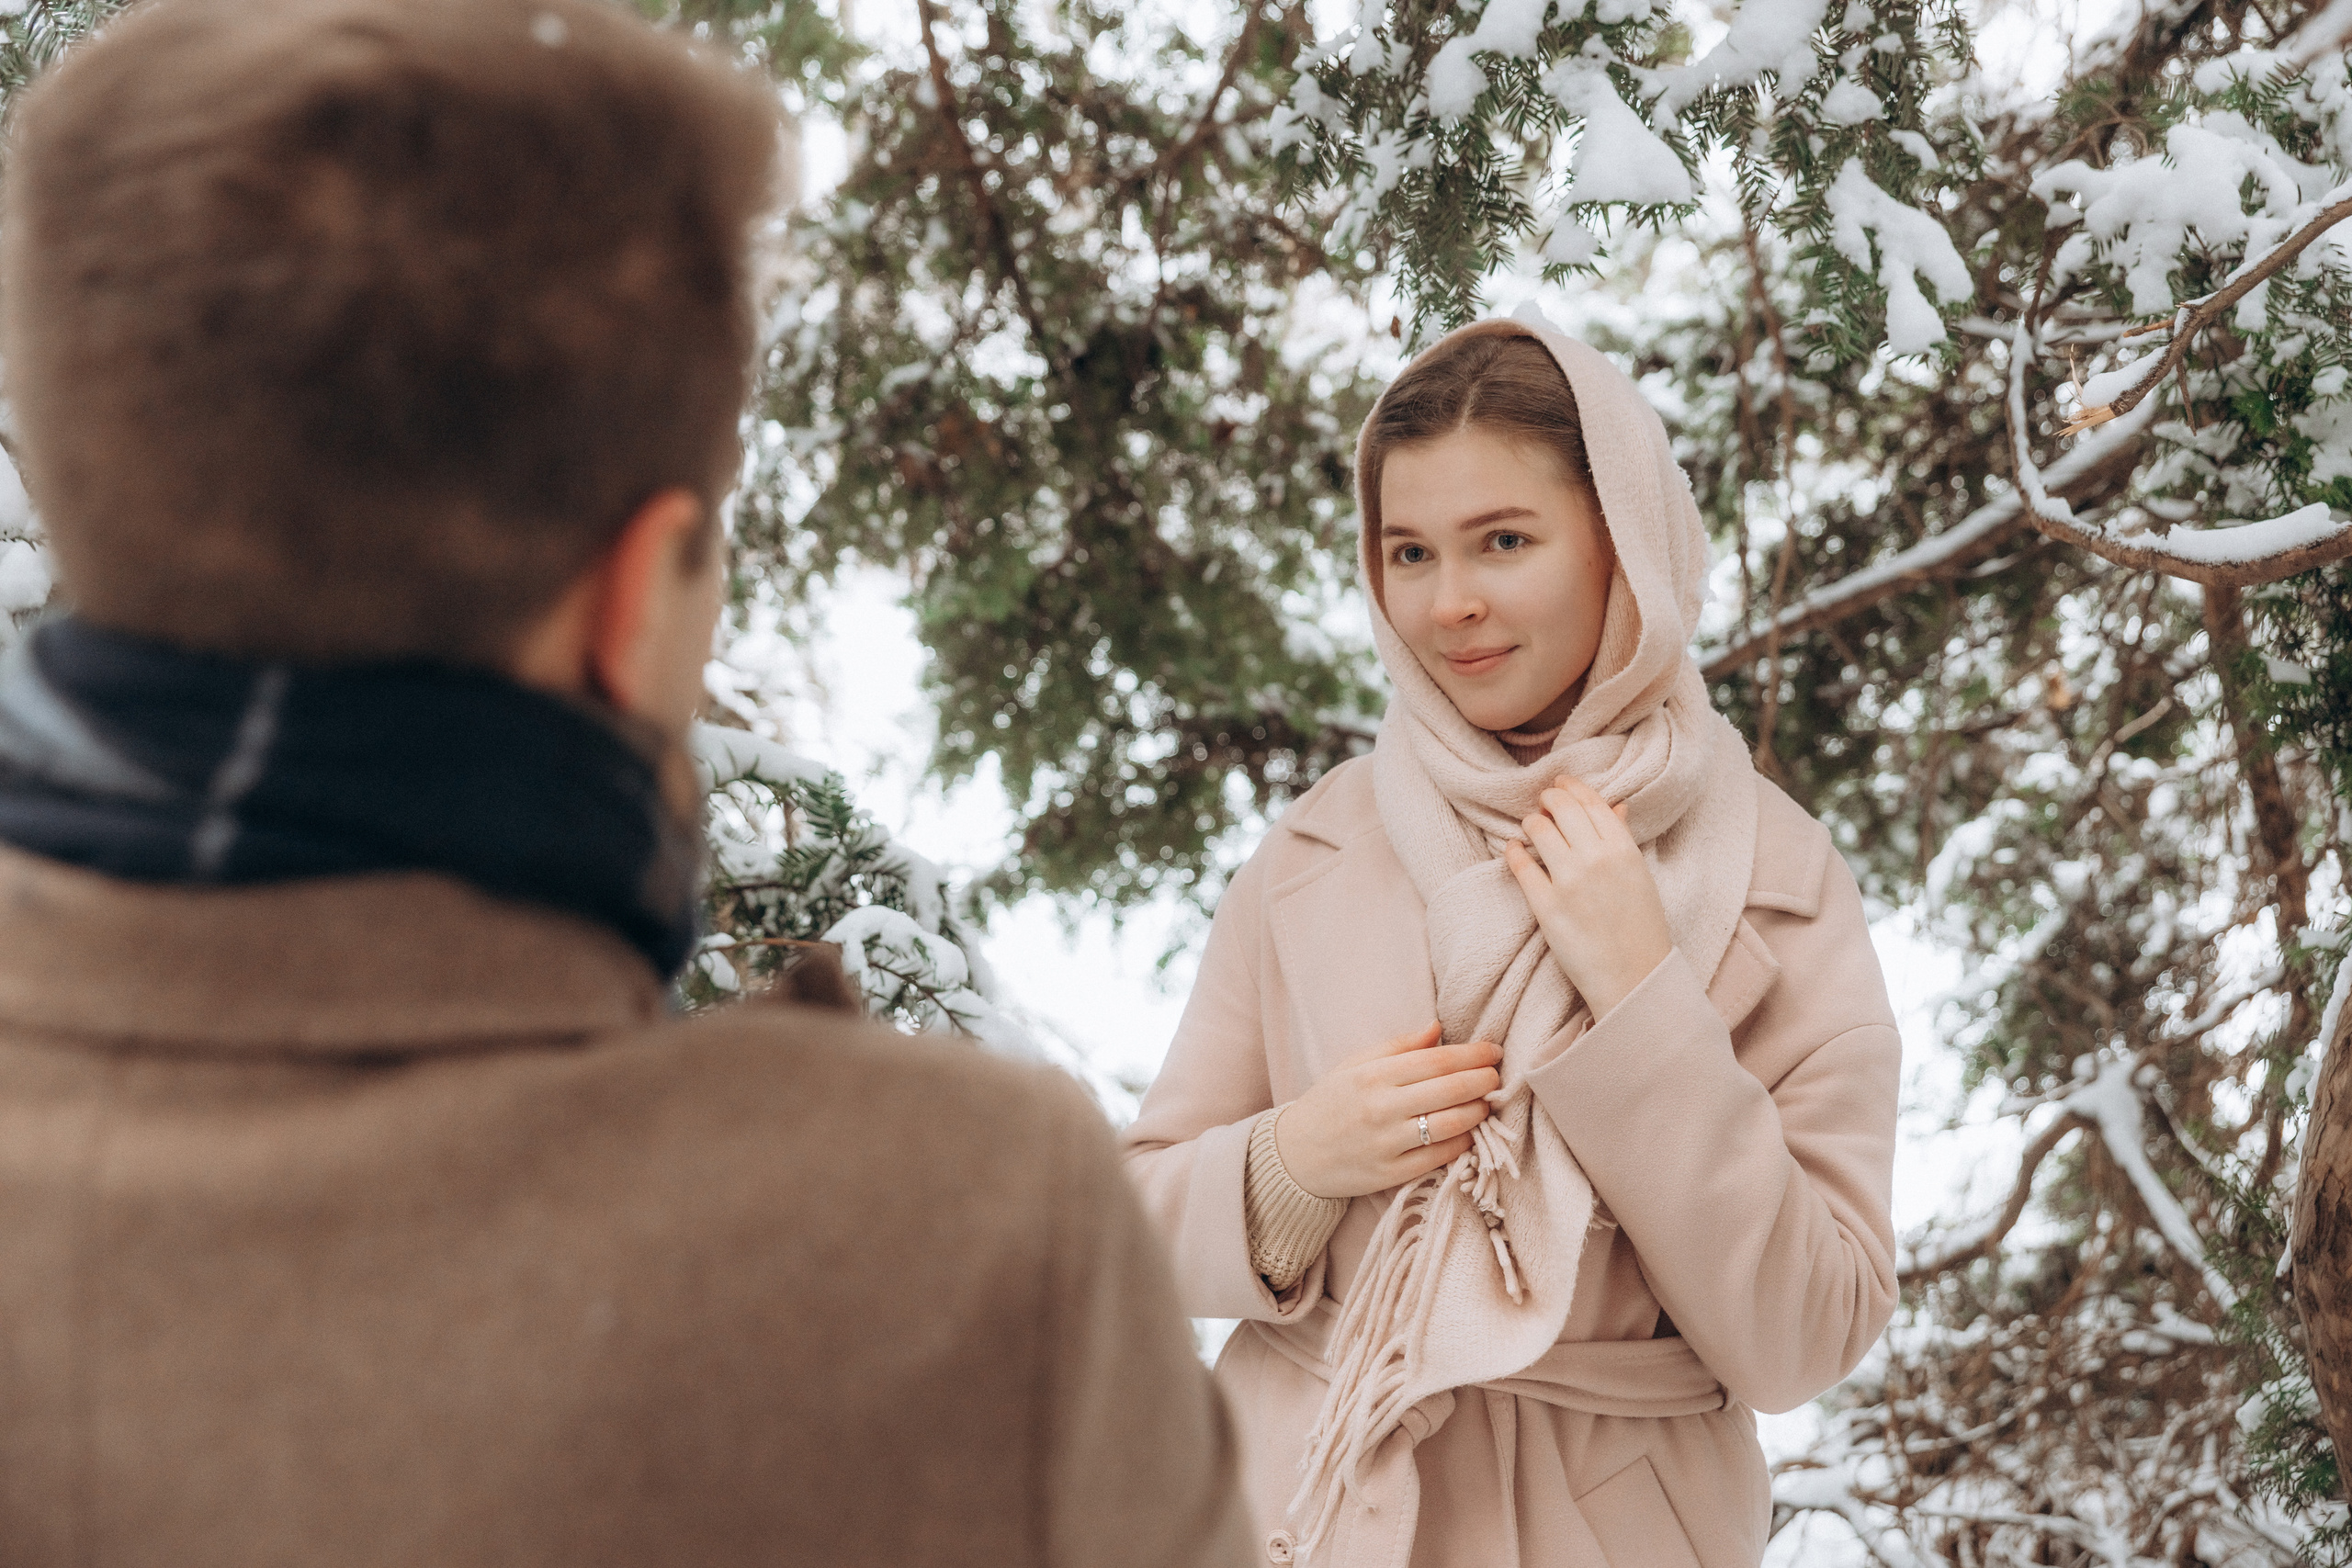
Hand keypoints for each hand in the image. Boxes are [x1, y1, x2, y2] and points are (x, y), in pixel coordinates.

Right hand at [1273, 1022, 1502, 1198]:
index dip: (1472, 1054)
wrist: (1294, 1155)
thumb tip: (1438, 1028)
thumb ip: (1398, 1046)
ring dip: (1478, 1112)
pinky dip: (1461, 1143)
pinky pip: (1438, 1157)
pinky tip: (1468, 1132)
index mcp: (1373, 1076)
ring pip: (1450, 1124)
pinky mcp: (1390, 1174)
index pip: (1436, 1060)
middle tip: (1496, 1076)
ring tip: (1486, 1103)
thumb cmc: (1328, 1104)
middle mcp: (1381, 1108)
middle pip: (1449, 1089)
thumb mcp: (1354, 1065)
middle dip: (1483, 1080)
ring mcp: (1387, 1143)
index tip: (1493, 1051)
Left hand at [1503, 773, 1673, 1020]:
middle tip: (1543, 802)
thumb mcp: (1640, 876)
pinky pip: (1521, 866)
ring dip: (1532, 823)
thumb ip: (1623, 839)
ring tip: (1532, 828)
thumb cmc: (1641, 927)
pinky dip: (1513, 852)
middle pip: (1562, 810)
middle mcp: (1596, 858)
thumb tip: (1615, 805)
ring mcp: (1569, 881)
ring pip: (1539, 830)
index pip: (1592, 803)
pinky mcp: (1546, 906)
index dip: (1572, 788)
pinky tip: (1513, 849)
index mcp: (1624, 849)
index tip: (1561, 783)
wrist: (1634, 976)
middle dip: (1549, 799)